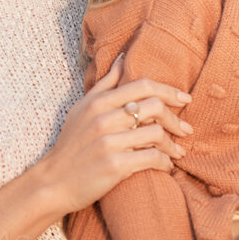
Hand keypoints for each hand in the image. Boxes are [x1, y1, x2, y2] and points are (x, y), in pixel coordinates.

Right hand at [36, 54, 192, 212]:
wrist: (53, 183)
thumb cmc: (70, 145)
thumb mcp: (82, 109)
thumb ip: (105, 83)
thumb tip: (124, 56)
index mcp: (98, 102)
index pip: (143, 86)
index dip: (169, 91)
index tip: (185, 99)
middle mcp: (104, 119)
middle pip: (154, 107)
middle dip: (175, 119)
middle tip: (186, 129)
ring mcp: (109, 142)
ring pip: (156, 133)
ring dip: (172, 144)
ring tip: (178, 151)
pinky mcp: (115, 165)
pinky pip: (151, 158)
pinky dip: (164, 162)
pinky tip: (166, 166)